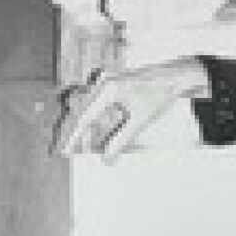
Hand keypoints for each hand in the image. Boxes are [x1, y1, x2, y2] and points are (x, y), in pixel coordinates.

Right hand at [52, 58, 210, 161]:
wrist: (175, 76)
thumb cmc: (160, 95)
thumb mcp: (140, 121)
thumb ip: (120, 140)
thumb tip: (105, 159)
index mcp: (108, 90)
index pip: (83, 117)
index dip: (71, 137)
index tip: (62, 152)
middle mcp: (103, 82)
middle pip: (79, 111)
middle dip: (71, 132)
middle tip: (60, 151)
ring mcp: (106, 80)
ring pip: (84, 106)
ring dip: (80, 125)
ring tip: (73, 143)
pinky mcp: (110, 82)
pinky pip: (93, 101)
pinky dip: (90, 116)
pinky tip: (89, 129)